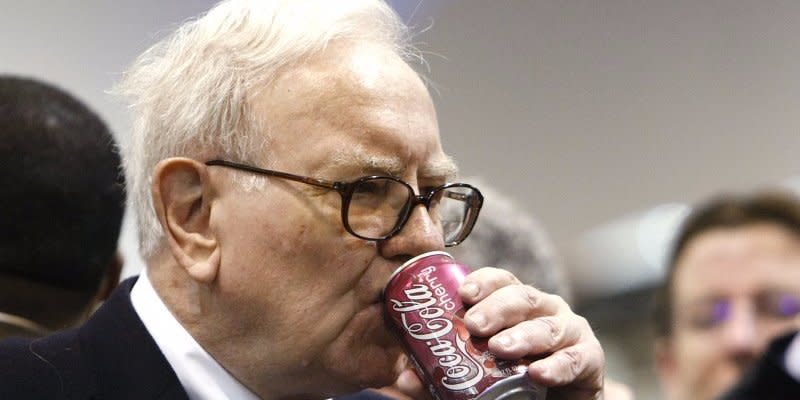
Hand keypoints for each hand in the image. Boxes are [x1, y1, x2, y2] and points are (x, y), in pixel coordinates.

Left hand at [387, 267, 604, 399]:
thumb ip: (440, 379)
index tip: (463, 294)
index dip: (483, 282)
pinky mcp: (590, 358)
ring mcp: (570, 330)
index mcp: (516, 306)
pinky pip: (576, 358)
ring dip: (524, 335)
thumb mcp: (474, 379)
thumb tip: (405, 377)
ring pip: (549, 324)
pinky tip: (538, 372)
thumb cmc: (514, 383)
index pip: (500, 281)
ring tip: (501, 348)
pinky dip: (557, 365)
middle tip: (474, 325)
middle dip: (497, 307)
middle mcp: (544, 310)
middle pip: (523, 296)